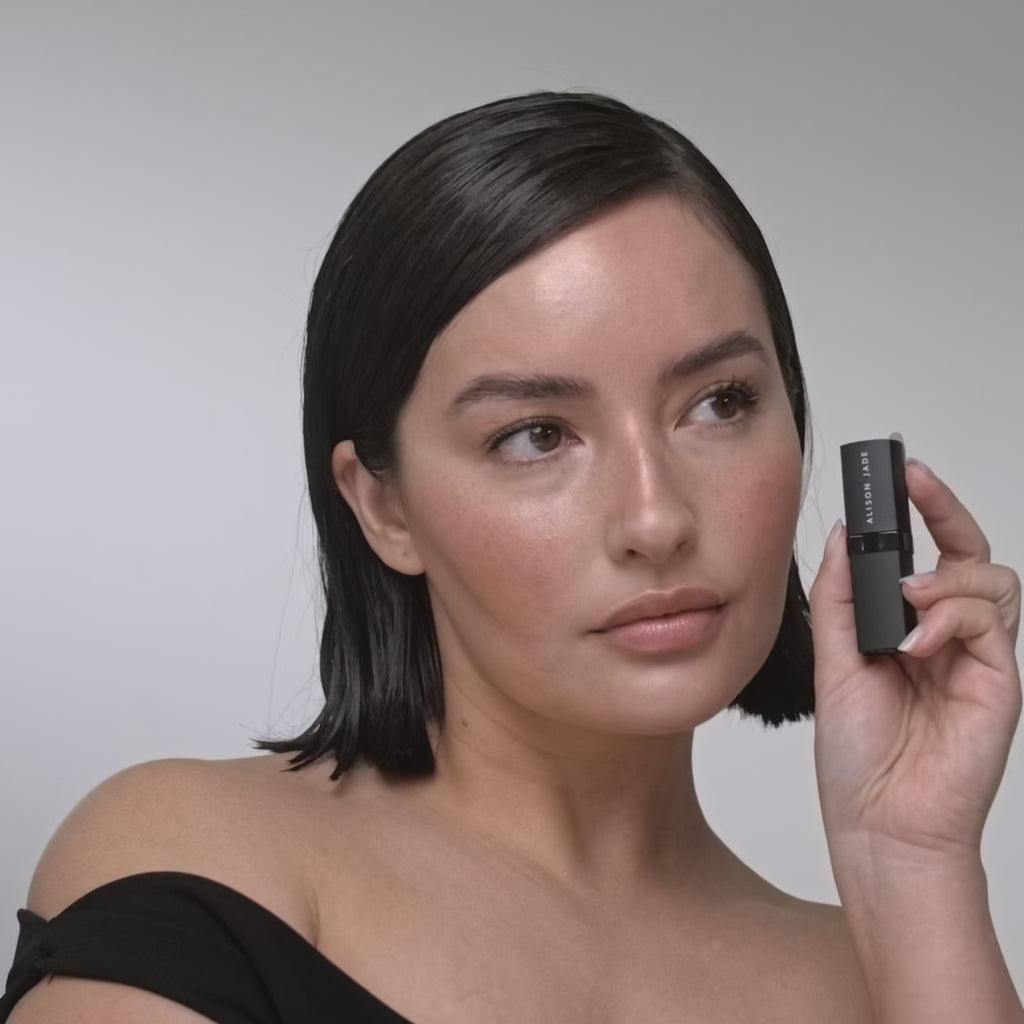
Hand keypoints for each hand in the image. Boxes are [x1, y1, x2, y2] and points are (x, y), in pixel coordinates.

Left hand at [808, 458, 1021, 865]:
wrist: (879, 822)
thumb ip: (838, 597)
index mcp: (906, 627)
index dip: (917, 512)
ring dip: (947, 576)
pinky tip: (917, 644)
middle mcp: (946, 636)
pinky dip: (952, 619)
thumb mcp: (834, 658)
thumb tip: (839, 534)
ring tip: (909, 597)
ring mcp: (976, 658)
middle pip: (968, 554)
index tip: (895, 475)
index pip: (921, 556)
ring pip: (990, 580)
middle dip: (944, 509)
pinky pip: (991, 624)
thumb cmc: (857, 753)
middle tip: (916, 482)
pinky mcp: (998, 682)